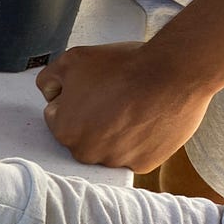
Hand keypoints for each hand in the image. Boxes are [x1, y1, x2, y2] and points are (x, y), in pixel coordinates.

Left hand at [37, 41, 215, 172]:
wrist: (174, 72)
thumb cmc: (123, 64)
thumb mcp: (71, 59)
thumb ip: (49, 78)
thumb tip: (49, 93)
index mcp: (64, 131)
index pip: (58, 116)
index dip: (74, 97)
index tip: (94, 87)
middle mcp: (87, 154)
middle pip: (83, 134)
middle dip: (92, 117)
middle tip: (115, 95)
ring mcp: (116, 162)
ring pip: (109, 146)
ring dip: (116, 130)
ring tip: (134, 105)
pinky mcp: (144, 164)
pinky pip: (134, 153)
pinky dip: (139, 140)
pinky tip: (148, 119)